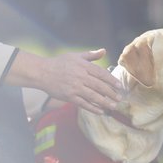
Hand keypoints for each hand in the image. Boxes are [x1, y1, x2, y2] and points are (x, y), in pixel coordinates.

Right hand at [7, 49, 121, 114]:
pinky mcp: (69, 96)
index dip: (111, 80)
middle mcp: (80, 76)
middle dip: (111, 93)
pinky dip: (93, 108)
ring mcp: (75, 87)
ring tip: (113, 106)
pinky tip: (101, 111)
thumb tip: (104, 51)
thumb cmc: (59, 63)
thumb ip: (90, 55)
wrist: (42, 72)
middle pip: (99, 86)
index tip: (119, 86)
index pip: (101, 73)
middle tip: (120, 98)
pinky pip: (83, 103)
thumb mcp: (75, 56)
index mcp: (83, 66)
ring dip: (105, 102)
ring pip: (93, 96)